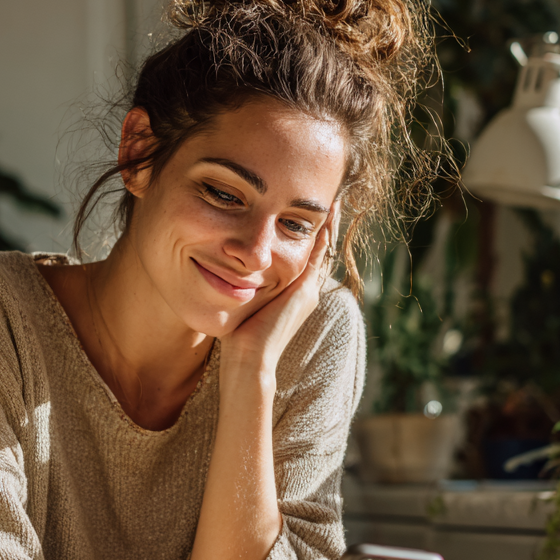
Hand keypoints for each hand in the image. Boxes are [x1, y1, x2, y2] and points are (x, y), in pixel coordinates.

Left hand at [219, 200, 340, 379]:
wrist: (250, 359)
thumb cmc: (240, 339)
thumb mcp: (245, 304)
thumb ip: (245, 287)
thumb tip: (226, 272)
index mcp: (293, 295)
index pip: (305, 258)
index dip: (310, 237)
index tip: (308, 214)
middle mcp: (305, 291)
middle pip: (319, 251)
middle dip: (324, 226)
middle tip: (330, 199)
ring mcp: (307, 291)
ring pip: (322, 250)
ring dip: (327, 225)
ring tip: (333, 201)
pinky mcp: (303, 290)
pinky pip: (317, 255)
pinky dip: (323, 235)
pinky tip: (327, 215)